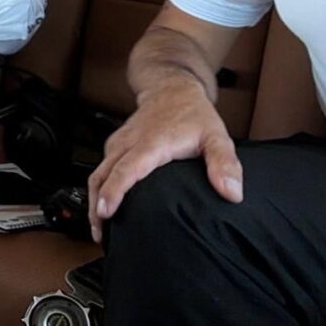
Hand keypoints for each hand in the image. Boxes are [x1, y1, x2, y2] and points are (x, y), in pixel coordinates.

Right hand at [87, 77, 242, 243]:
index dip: (114, 192)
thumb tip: (231, 193)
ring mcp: (119, 143)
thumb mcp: (216, 136)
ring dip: (94, 200)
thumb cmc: (193, 114)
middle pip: (102, 175)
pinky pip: (101, 168)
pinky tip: (104, 205)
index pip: (127, 169)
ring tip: (99, 229)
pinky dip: (98, 188)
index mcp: (153, 144)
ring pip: (97, 173)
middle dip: (96, 208)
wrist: (172, 88)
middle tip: (100, 236)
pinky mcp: (115, 145)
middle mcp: (130, 143)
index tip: (105, 213)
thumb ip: (225, 164)